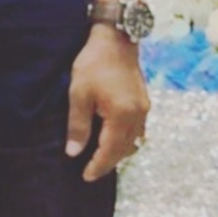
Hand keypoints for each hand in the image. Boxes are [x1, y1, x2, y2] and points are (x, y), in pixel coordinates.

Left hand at [66, 29, 149, 182]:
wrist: (116, 39)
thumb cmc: (94, 64)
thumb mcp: (79, 94)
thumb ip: (78, 126)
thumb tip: (73, 153)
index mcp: (122, 116)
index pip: (110, 151)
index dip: (98, 166)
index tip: (86, 177)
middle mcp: (138, 116)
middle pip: (124, 150)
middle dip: (108, 163)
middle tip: (91, 173)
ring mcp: (143, 109)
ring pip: (134, 141)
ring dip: (118, 153)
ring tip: (101, 159)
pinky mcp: (143, 102)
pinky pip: (137, 130)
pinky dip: (126, 140)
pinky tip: (113, 139)